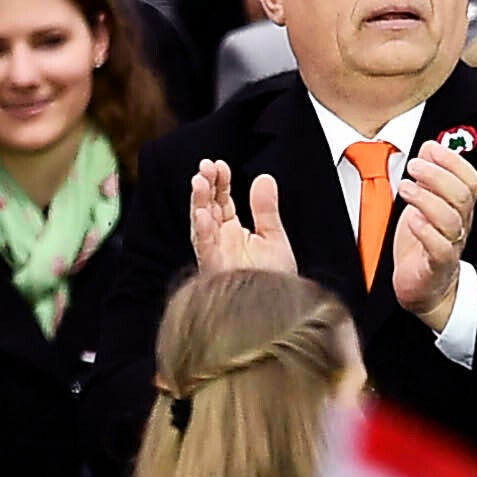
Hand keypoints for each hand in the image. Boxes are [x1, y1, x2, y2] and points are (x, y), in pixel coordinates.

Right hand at [188, 159, 299, 278]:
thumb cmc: (275, 283)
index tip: (220, 165)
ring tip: (200, 180)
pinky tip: (203, 212)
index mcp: (233, 233)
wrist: (278, 311)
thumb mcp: (274, 238)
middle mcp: (220, 242)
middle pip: (207, 207)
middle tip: (206, 166)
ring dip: (198, 202)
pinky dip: (202, 228)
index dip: (219, 182)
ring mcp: (215, 254)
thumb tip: (264, 178)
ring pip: (200, 223)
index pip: (221, 201)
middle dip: (206, 186)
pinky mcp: (214, 268)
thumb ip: (266, 208)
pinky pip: (204, 246)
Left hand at [386, 132, 476, 322]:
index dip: (453, 160)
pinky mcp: (437, 266)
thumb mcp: (424, 203)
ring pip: (450, 219)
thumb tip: (430, 146)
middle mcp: (461, 225)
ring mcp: (452, 245)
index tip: (430, 148)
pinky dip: (426, 230)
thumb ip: (428, 176)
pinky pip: (441, 248)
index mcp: (460, 208)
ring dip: (426, 198)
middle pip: (461, 195)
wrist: (425, 288)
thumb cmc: (423, 244)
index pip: (469, 179)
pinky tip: (411, 219)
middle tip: (412, 166)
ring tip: (405, 188)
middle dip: (436, 175)